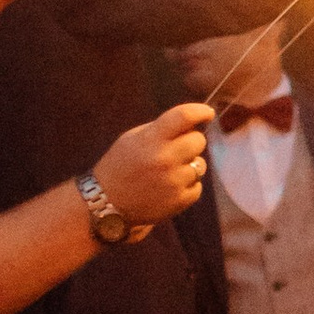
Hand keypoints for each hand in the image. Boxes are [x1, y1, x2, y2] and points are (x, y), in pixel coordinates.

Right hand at [92, 102, 211, 238]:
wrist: (105, 202)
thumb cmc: (120, 166)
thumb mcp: (132, 139)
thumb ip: (161, 129)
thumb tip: (191, 122)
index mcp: (151, 139)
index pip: (184, 116)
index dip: (200, 111)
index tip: (207, 113)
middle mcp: (165, 159)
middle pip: (198, 140)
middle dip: (191, 142)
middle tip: (177, 149)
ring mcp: (174, 181)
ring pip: (200, 165)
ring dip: (189, 165)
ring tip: (168, 172)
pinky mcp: (180, 201)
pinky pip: (197, 186)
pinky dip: (187, 185)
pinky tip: (169, 187)